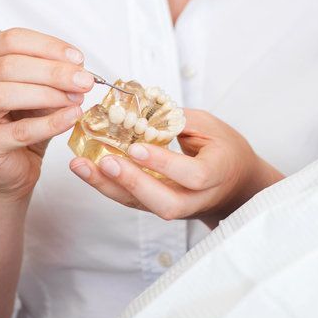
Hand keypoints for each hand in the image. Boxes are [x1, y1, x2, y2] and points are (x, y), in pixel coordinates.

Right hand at [0, 27, 93, 201]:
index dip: (47, 46)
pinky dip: (49, 123)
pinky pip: (17, 131)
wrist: (10, 169)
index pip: (10, 40)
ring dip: (47, 94)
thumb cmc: (21, 124)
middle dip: (52, 71)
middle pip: (7, 66)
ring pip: (3, 94)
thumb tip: (78, 70)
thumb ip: (52, 77)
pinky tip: (70, 117)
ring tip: (76, 99)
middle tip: (84, 80)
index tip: (77, 58)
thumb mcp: (39, 92)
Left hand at [69, 110, 283, 227]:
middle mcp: (196, 198)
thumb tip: (142, 110)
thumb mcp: (211, 126)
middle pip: (165, 204)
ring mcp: (177, 207)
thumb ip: (178, 121)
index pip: (192, 175)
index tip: (136, 147)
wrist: (236, 185)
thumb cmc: (225, 149)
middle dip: (132, 183)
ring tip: (80, 166)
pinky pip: (132, 201)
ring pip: (142, 206)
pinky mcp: (158, 207)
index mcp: (217, 174)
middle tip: (105, 161)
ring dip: (108, 187)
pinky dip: (107, 185)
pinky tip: (86, 169)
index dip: (164, 163)